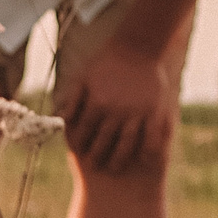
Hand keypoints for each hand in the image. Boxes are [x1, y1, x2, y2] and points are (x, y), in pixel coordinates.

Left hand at [64, 42, 175, 174]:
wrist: (136, 48)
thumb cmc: (106, 63)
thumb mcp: (84, 78)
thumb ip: (73, 101)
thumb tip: (62, 122)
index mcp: (97, 104)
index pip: (84, 133)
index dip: (80, 147)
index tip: (79, 156)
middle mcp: (116, 111)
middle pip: (104, 143)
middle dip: (97, 158)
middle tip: (96, 169)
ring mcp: (137, 113)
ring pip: (127, 145)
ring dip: (119, 160)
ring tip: (115, 169)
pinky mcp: (155, 111)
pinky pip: (153, 137)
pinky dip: (149, 151)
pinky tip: (145, 159)